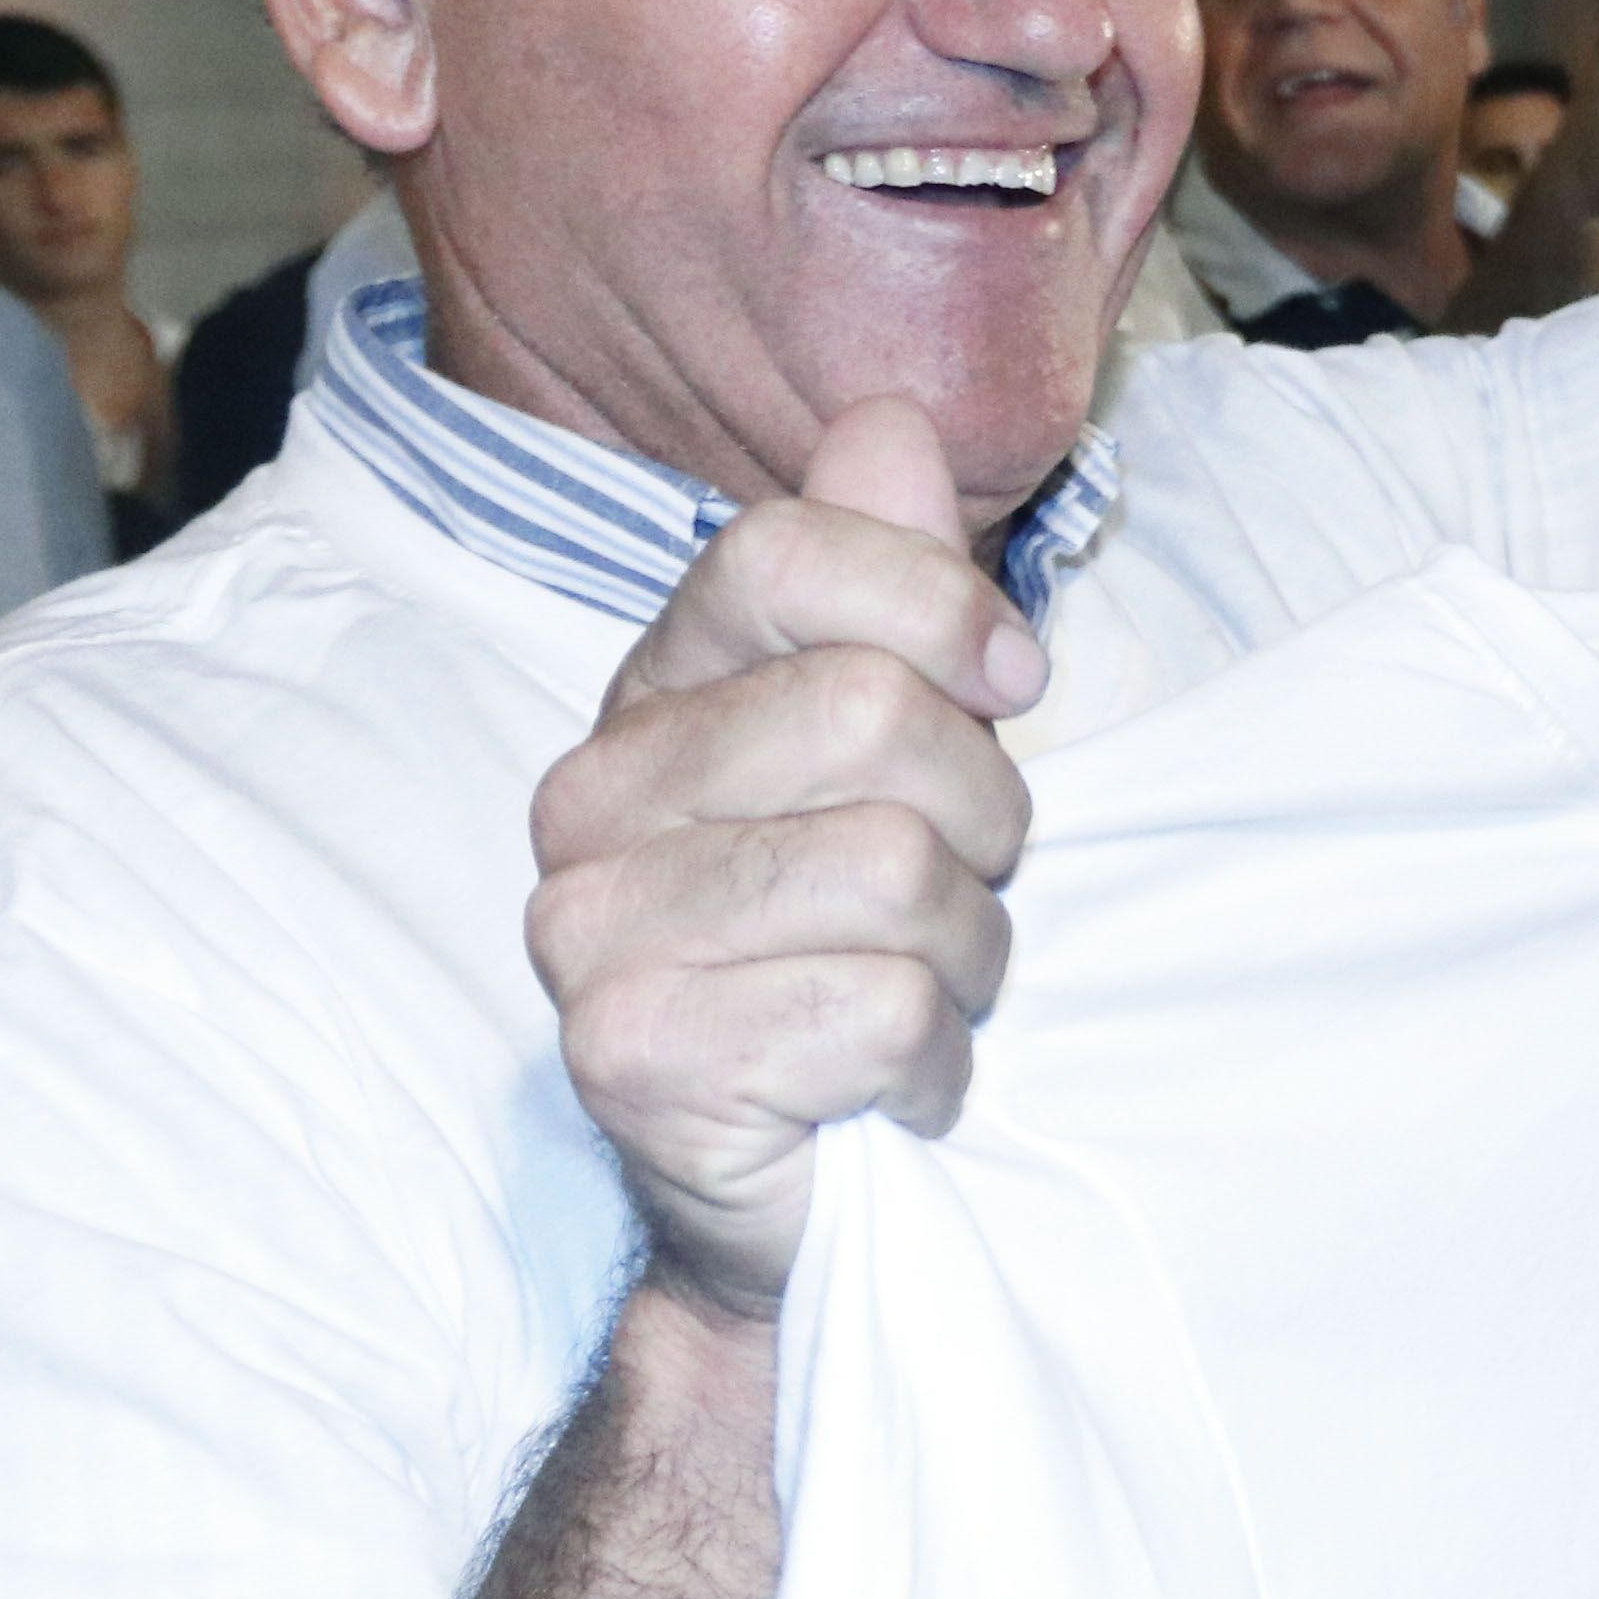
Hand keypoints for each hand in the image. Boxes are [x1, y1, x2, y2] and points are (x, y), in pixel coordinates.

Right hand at [526, 397, 1038, 1316]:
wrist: (805, 1178)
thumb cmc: (860, 944)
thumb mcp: (905, 743)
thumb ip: (891, 578)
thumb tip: (887, 420)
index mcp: (653, 693)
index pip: (786, 552)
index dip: (940, 610)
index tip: (1011, 691)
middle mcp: (587, 797)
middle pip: (869, 711)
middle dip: (980, 817)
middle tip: (956, 894)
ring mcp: (586, 929)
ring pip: (892, 867)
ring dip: (966, 951)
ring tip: (920, 989)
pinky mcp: (627, 1057)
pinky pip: (874, 1009)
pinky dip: (927, 1058)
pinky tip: (882, 1079)